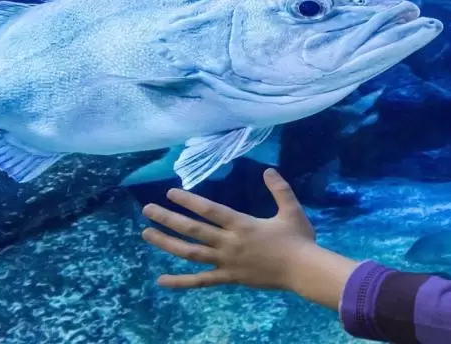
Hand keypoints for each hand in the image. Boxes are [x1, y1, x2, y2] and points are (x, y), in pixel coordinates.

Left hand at [140, 168, 317, 290]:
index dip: (189, 201)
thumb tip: (268, 170)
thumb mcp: (291, 210)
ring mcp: (226, 262)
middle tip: (147, 210)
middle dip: (168, 219)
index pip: (210, 210)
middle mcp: (229, 242)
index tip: (170, 193)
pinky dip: (180, 282)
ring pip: (191, 253)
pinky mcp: (228, 277)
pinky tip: (161, 281)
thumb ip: (279, 189)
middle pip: (193, 229)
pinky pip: (200, 281)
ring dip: (167, 243)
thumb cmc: (299, 239)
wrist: (303, 270)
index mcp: (242, 224)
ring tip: (147, 234)